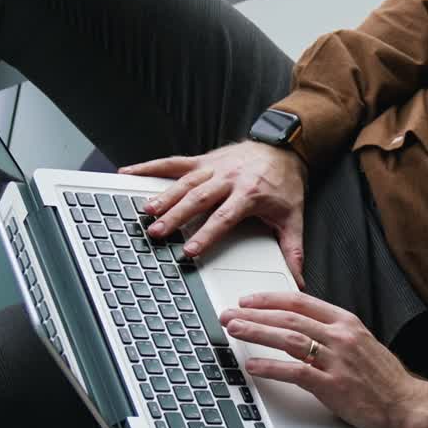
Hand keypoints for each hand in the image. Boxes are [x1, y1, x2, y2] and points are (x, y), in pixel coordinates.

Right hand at [119, 142, 307, 286]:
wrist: (284, 147)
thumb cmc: (285, 183)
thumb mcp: (293, 216)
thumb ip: (292, 249)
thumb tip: (297, 280)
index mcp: (250, 194)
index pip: (224, 217)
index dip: (206, 235)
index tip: (189, 250)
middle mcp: (229, 178)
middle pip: (199, 199)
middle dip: (177, 216)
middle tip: (157, 233)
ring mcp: (214, 167)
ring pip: (185, 182)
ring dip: (164, 196)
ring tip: (145, 212)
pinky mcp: (204, 159)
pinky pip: (174, 162)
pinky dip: (150, 166)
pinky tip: (129, 172)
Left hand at [221, 291, 427, 427]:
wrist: (406, 404)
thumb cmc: (384, 378)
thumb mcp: (361, 343)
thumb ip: (332, 333)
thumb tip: (298, 328)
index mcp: (346, 322)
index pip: (301, 302)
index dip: (270, 299)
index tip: (248, 300)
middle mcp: (340, 336)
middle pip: (288, 317)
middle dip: (254, 314)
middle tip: (229, 314)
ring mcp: (336, 360)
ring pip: (288, 338)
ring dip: (257, 332)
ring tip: (234, 330)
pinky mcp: (332, 385)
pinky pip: (295, 371)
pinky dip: (271, 367)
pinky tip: (253, 365)